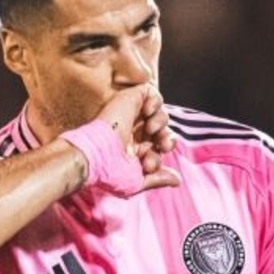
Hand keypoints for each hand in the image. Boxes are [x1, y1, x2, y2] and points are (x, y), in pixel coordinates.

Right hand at [64, 84, 179, 196]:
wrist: (96, 156)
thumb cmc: (112, 172)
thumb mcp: (137, 181)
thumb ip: (158, 179)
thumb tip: (177, 180)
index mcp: (134, 151)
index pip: (158, 149)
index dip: (160, 155)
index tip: (149, 165)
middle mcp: (133, 133)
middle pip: (162, 131)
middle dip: (167, 139)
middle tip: (163, 146)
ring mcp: (131, 117)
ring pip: (159, 113)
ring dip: (162, 121)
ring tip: (152, 128)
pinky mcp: (128, 100)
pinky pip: (150, 92)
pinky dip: (156, 101)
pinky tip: (148, 111)